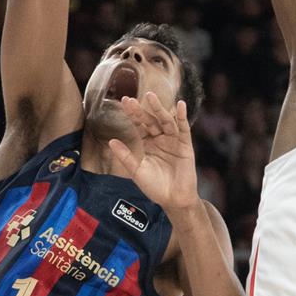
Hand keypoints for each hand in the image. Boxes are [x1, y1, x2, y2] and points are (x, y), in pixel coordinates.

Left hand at [107, 93, 198, 217]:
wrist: (173, 199)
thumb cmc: (154, 187)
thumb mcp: (136, 170)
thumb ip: (125, 156)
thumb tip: (111, 141)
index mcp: (147, 143)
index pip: (139, 125)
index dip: (132, 114)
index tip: (124, 102)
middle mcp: (160, 138)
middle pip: (150, 120)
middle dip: (142, 110)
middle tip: (132, 99)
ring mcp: (173, 140)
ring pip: (165, 121)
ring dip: (159, 108)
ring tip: (151, 96)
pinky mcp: (185, 145)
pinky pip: (183, 128)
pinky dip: (182, 117)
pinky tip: (180, 105)